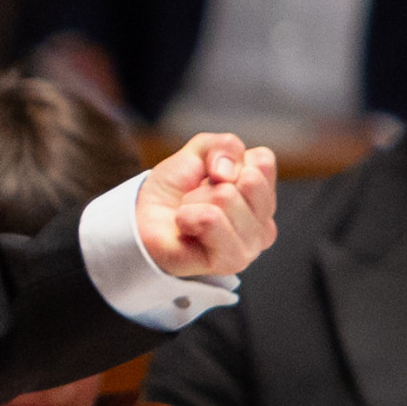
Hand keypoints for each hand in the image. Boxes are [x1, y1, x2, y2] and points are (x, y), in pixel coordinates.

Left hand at [136, 134, 277, 277]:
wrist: (142, 220)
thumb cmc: (174, 191)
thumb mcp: (198, 153)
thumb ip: (224, 145)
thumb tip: (228, 173)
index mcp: (263, 196)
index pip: (263, 161)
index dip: (226, 159)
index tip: (209, 176)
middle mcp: (264, 224)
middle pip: (250, 179)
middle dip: (210, 183)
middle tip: (197, 199)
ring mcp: (252, 245)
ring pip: (226, 197)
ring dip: (195, 201)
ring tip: (190, 215)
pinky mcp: (233, 260)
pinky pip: (211, 219)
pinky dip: (187, 216)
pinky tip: (185, 228)